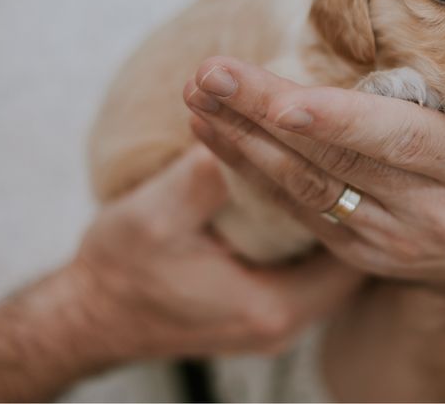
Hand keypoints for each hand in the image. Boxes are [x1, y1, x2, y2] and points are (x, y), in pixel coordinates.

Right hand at [71, 146, 363, 358]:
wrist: (85, 317)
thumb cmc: (116, 271)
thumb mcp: (155, 214)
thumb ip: (206, 176)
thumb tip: (246, 122)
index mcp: (271, 307)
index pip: (352, 253)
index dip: (358, 200)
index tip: (359, 153)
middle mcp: (285, 323)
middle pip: (352, 259)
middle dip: (354, 205)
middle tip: (359, 152)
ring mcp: (277, 321)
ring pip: (333, 264)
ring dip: (334, 217)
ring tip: (343, 163)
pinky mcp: (265, 310)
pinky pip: (309, 269)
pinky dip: (312, 232)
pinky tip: (310, 190)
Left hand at [182, 0, 444, 300]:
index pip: (404, 142)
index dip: (342, 120)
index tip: (284, 92)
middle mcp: (438, 215)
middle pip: (340, 166)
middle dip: (267, 121)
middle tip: (209, 73)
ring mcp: (393, 242)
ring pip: (307, 191)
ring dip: (243, 144)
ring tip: (199, 92)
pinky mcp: (359, 254)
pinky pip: (297, 212)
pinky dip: (251, 173)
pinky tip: (214, 133)